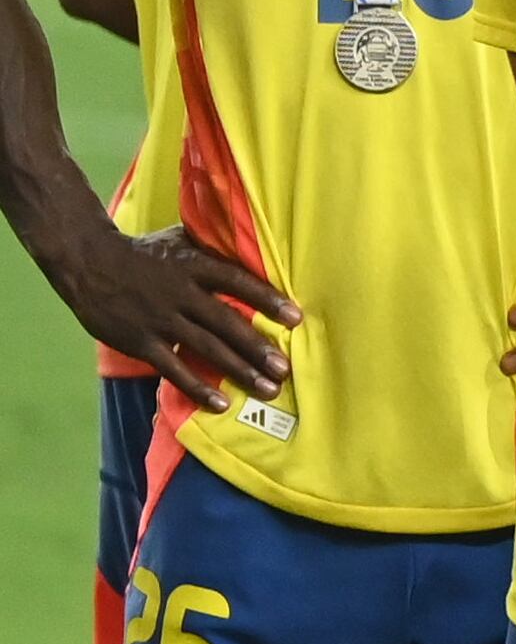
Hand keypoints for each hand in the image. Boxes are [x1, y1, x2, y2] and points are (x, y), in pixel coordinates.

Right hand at [49, 224, 296, 407]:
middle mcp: (182, 294)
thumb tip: (254, 241)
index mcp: (195, 266)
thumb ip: (215, 245)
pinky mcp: (141, 342)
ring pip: (207, 349)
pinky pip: (174, 369)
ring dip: (239, 370)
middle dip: (259, 348)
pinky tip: (220, 404)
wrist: (90, 263)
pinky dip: (197, 387)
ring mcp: (161, 320)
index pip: (239, 282)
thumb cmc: (145, 251)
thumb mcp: (183, 239)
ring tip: (267, 388)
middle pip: (227, 324)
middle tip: (285, 369)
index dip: (268, 300)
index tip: (296, 318)